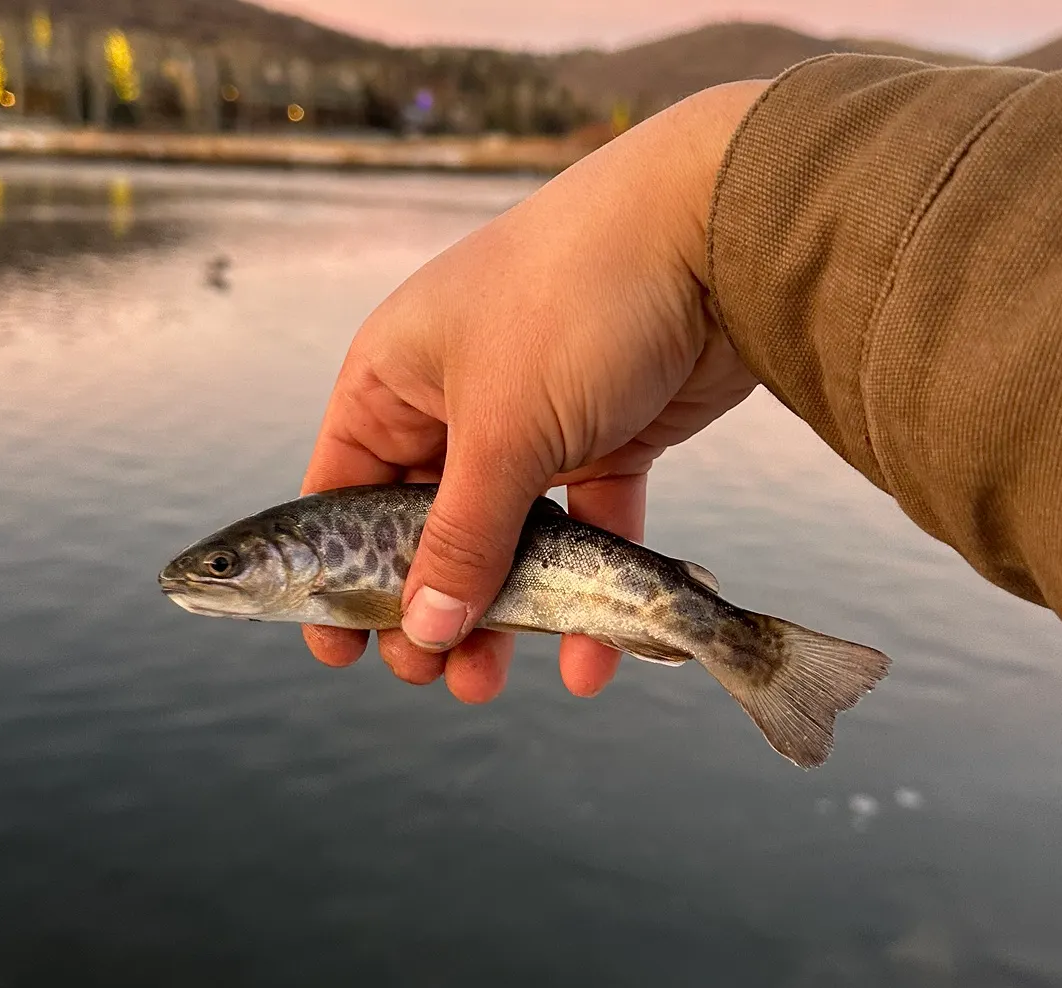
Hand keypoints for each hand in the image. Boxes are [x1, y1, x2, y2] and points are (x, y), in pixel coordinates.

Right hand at [300, 82, 764, 702]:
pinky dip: (585, 593)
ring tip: (490, 681)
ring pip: (504, 542)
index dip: (339, 579)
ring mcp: (532, 425)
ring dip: (501, 614)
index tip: (340, 651)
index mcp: (395, 380)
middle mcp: (454, 403)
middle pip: (424, 532)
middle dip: (428, 609)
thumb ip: (462, 539)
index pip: (344, 495)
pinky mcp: (606, 444)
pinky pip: (583, 534)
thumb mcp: (502, 431)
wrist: (721, 232)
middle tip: (432, 672)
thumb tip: (425, 629)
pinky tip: (590, 660)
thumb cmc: (577, 302)